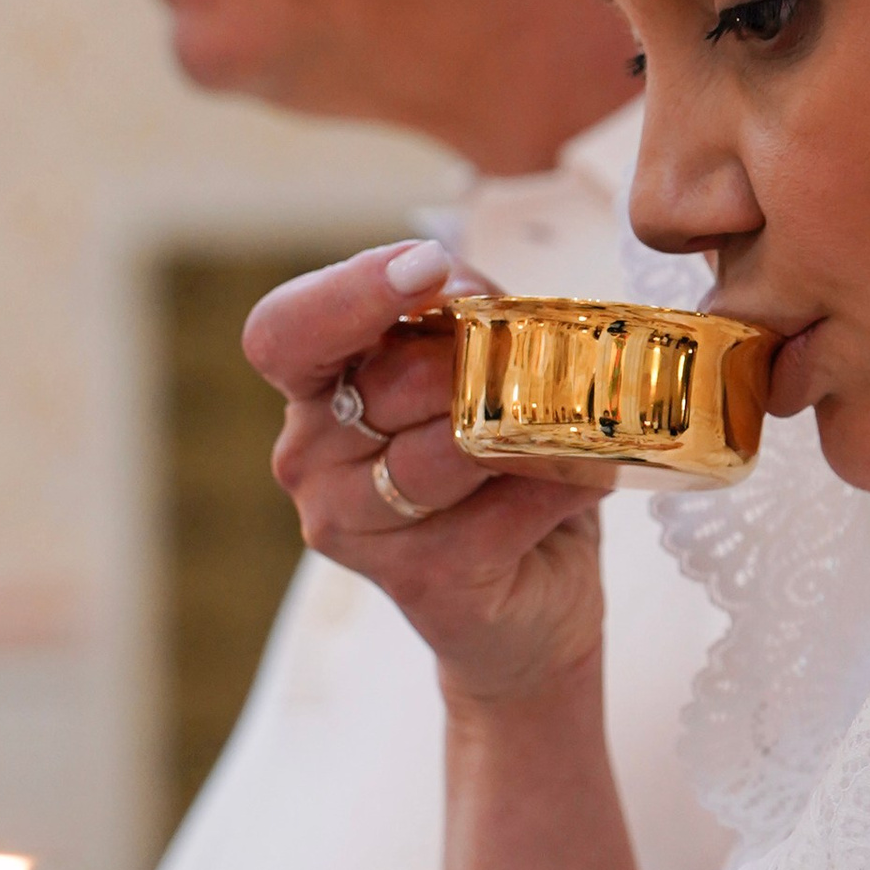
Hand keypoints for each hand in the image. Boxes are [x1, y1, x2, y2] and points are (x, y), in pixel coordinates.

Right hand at [246, 242, 612, 705]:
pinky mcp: (422, 578)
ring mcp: (354, 527)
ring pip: (452, 446)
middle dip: (483, 363)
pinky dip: (564, 483)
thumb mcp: (480, 368)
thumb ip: (464, 317)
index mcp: (314, 391)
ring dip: (531, 427)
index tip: (428, 267)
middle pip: (395, 380)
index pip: (285, 332)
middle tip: (542, 366)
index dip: (350, 293)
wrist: (532, 602)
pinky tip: (585, 478)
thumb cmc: (498, 466)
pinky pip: (507, 507)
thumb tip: (464, 286)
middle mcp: (310, 459)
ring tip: (576, 424)